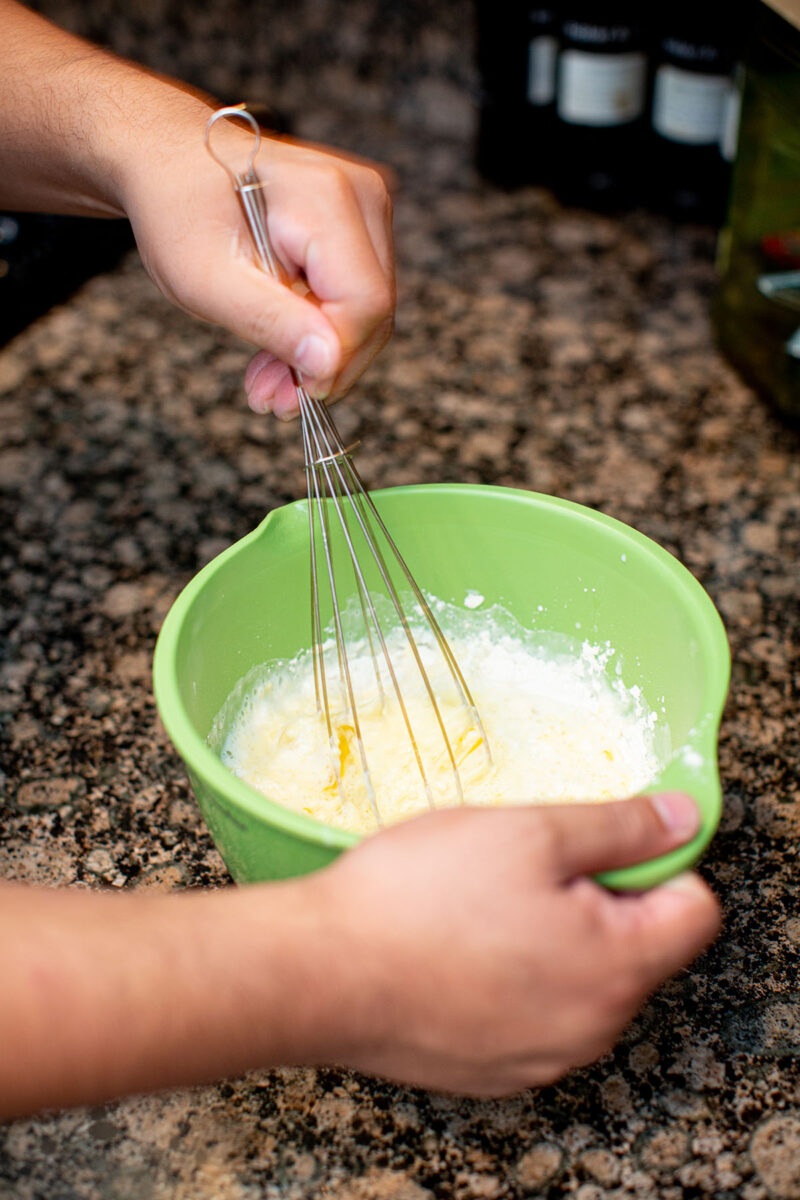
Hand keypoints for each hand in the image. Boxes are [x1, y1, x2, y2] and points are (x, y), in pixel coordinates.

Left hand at [118, 98, 394, 418]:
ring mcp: (367, 211)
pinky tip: (278, 354)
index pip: (364, 302)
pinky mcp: (360, 230)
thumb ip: (270, 320)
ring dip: (319, 360)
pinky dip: (318, 337)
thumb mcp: (205, 279)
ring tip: (266, 382)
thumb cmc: (178, 210)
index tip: (287, 397)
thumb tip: (328, 364)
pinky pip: (356, 302)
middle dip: (323, 368)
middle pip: (374, 312)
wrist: (169, 165)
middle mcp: (362, 195)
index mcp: (325, 195)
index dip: (333, 360)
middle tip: (269, 400)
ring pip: (368, 314)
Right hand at [311, 793, 719, 1095]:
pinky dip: (513, 975)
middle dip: (597, 897)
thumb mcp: (530, 832)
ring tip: (482, 903)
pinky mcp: (494, 1069)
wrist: (319, 972)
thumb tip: (682, 818)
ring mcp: (542, 1057)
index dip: (657, 859)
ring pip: (581, 978)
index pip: (695, 909)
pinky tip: (460, 946)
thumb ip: (621, 826)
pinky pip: (534, 1011)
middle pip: (637, 945)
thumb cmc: (418, 897)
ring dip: (552, 936)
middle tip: (524, 865)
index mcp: (616, 966)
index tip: (602, 840)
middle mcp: (593, 1028)